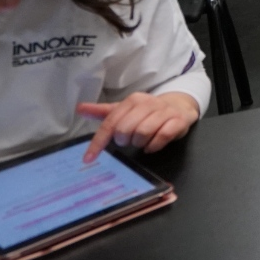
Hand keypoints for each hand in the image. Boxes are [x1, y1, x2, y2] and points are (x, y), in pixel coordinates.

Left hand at [77, 91, 200, 160]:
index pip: (110, 123)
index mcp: (132, 101)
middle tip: (129, 141)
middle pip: (125, 129)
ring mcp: (164, 111)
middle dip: (124, 140)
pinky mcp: (178, 121)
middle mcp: (148, 103)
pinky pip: (162, 137)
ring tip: (141, 142)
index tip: (89, 159)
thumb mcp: (125, 110)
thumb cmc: (148, 111)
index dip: (98, 142)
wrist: (179, 106)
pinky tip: (151, 145)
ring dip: (139, 143)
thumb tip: (79, 108)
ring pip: (143, 133)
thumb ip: (103, 112)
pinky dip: (154, 145)